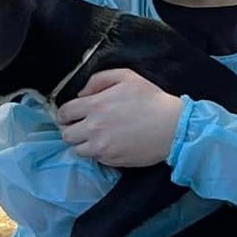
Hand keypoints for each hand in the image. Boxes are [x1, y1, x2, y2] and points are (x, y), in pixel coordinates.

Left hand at [56, 67, 183, 166]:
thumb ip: (98, 80)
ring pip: (77, 150)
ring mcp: (102, 147)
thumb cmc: (151, 99)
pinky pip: (95, 158)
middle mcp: (94, 128)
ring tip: (96, 137)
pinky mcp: (112, 160)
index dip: (65, 114)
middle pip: (66, 135)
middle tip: (83, 126)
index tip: (72, 115)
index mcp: (95, 105)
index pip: (63, 113)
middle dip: (71, 129)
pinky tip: (110, 144)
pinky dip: (98, 152)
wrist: (173, 127)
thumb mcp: (126, 77)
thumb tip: (81, 94)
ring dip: (83, 143)